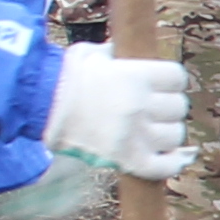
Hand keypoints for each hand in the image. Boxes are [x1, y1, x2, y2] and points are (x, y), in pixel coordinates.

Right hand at [38, 48, 193, 179]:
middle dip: (167, 106)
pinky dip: (169, 163)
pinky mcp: (127, 160)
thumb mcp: (94, 53)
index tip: (162, 85)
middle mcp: (140, 105)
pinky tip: (166, 156)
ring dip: (165, 133)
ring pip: (175, 136)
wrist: (41, 109)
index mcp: (136, 76)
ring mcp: (135, 135)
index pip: (178, 78)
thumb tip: (130, 52)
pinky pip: (164, 167)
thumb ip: (119, 54)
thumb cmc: (64, 77)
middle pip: (178, 107)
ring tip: (151, 130)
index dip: (171, 81)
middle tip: (152, 108)